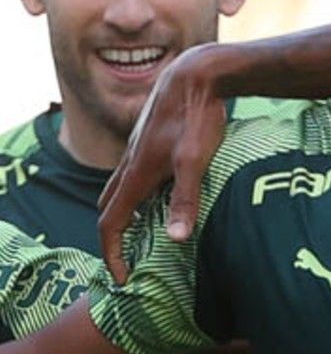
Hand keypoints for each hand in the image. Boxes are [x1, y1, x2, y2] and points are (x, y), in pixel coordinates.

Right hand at [97, 47, 230, 281]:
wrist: (196, 75)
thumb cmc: (197, 117)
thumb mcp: (195, 161)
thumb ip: (184, 199)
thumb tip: (175, 238)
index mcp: (135, 175)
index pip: (110, 223)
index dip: (113, 254)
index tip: (123, 278)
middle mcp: (130, 164)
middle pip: (108, 208)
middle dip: (114, 238)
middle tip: (129, 261)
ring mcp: (138, 151)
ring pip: (119, 189)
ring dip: (124, 215)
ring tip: (143, 237)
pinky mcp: (150, 142)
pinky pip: (133, 176)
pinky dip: (137, 196)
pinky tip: (160, 199)